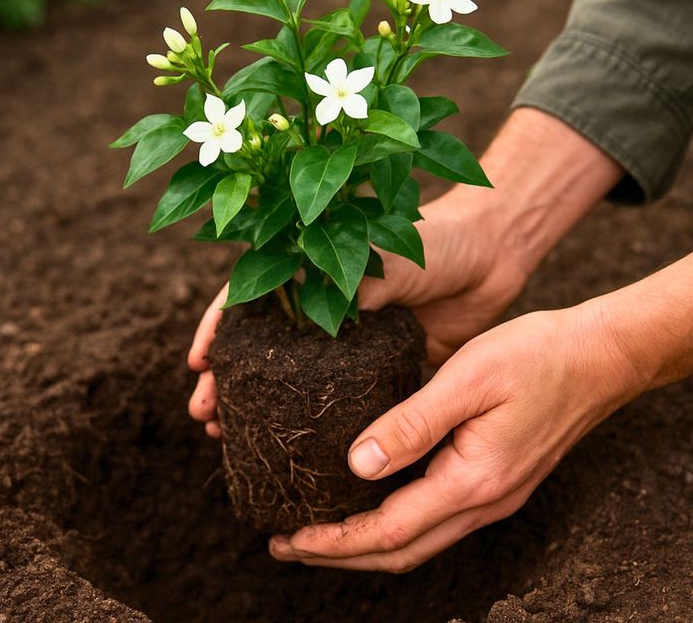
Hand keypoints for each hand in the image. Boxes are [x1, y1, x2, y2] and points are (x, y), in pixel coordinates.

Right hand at [186, 195, 526, 436]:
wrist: (494, 257)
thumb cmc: (437, 242)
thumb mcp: (388, 257)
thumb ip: (356, 287)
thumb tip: (325, 322)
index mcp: (312, 269)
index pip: (248, 296)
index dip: (218, 327)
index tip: (198, 362)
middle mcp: (321, 308)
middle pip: (259, 346)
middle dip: (226, 379)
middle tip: (205, 415)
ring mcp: (347, 342)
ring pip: (289, 380)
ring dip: (257, 407)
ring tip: (227, 438)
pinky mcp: (377, 370)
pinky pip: (337, 402)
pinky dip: (311, 424)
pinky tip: (293, 451)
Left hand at [267, 305, 634, 571]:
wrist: (604, 356)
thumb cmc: (538, 355)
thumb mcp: (469, 377)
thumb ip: (412, 422)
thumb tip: (356, 464)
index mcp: (473, 480)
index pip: (389, 531)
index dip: (333, 541)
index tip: (287, 537)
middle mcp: (484, 502)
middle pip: (399, 552)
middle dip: (338, 555)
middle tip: (284, 544)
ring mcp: (494, 498)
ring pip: (418, 542)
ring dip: (363, 545)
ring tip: (315, 533)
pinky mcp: (496, 483)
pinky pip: (435, 521)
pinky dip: (393, 525)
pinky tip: (368, 503)